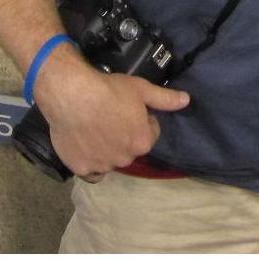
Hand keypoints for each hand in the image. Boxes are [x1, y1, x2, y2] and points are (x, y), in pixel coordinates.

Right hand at [34, 47, 189, 179]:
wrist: (72, 95)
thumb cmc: (108, 90)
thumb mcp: (140, 88)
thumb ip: (164, 98)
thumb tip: (186, 100)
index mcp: (142, 141)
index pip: (150, 133)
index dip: (141, 119)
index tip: (128, 108)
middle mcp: (126, 158)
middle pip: (129, 147)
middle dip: (124, 135)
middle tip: (110, 116)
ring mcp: (103, 166)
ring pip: (110, 159)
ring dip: (107, 148)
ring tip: (94, 127)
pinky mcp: (82, 169)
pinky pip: (91, 170)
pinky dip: (91, 161)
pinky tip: (85, 146)